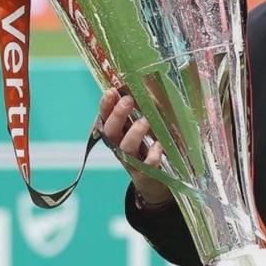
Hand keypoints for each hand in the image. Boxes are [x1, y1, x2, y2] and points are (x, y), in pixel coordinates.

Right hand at [99, 88, 171, 204]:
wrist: (157, 183)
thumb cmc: (150, 148)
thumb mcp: (146, 127)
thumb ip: (144, 108)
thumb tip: (146, 82)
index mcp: (119, 134)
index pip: (106, 118)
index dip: (106, 106)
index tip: (111, 92)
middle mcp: (121, 147)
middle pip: (111, 132)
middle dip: (117, 115)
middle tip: (128, 101)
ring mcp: (132, 162)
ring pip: (126, 148)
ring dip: (134, 133)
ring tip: (145, 121)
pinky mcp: (146, 174)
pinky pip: (147, 165)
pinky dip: (152, 155)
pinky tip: (159, 145)